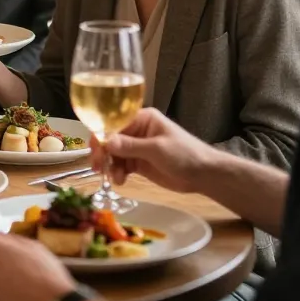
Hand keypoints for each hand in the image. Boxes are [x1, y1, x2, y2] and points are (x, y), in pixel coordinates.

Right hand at [93, 108, 215, 193]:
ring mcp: (137, 147)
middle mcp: (136, 130)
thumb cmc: (184, 154)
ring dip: (110, 165)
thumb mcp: (157, 149)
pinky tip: (120, 181)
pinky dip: (118, 173)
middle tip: (98, 167)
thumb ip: (130, 146)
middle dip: (103, 152)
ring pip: (113, 154)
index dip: (101, 134)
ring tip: (115, 178)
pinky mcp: (139, 163)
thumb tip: (105, 142)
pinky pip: (121, 165)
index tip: (95, 150)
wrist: (204, 175)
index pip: (113, 122)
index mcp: (142, 118)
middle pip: (110, 138)